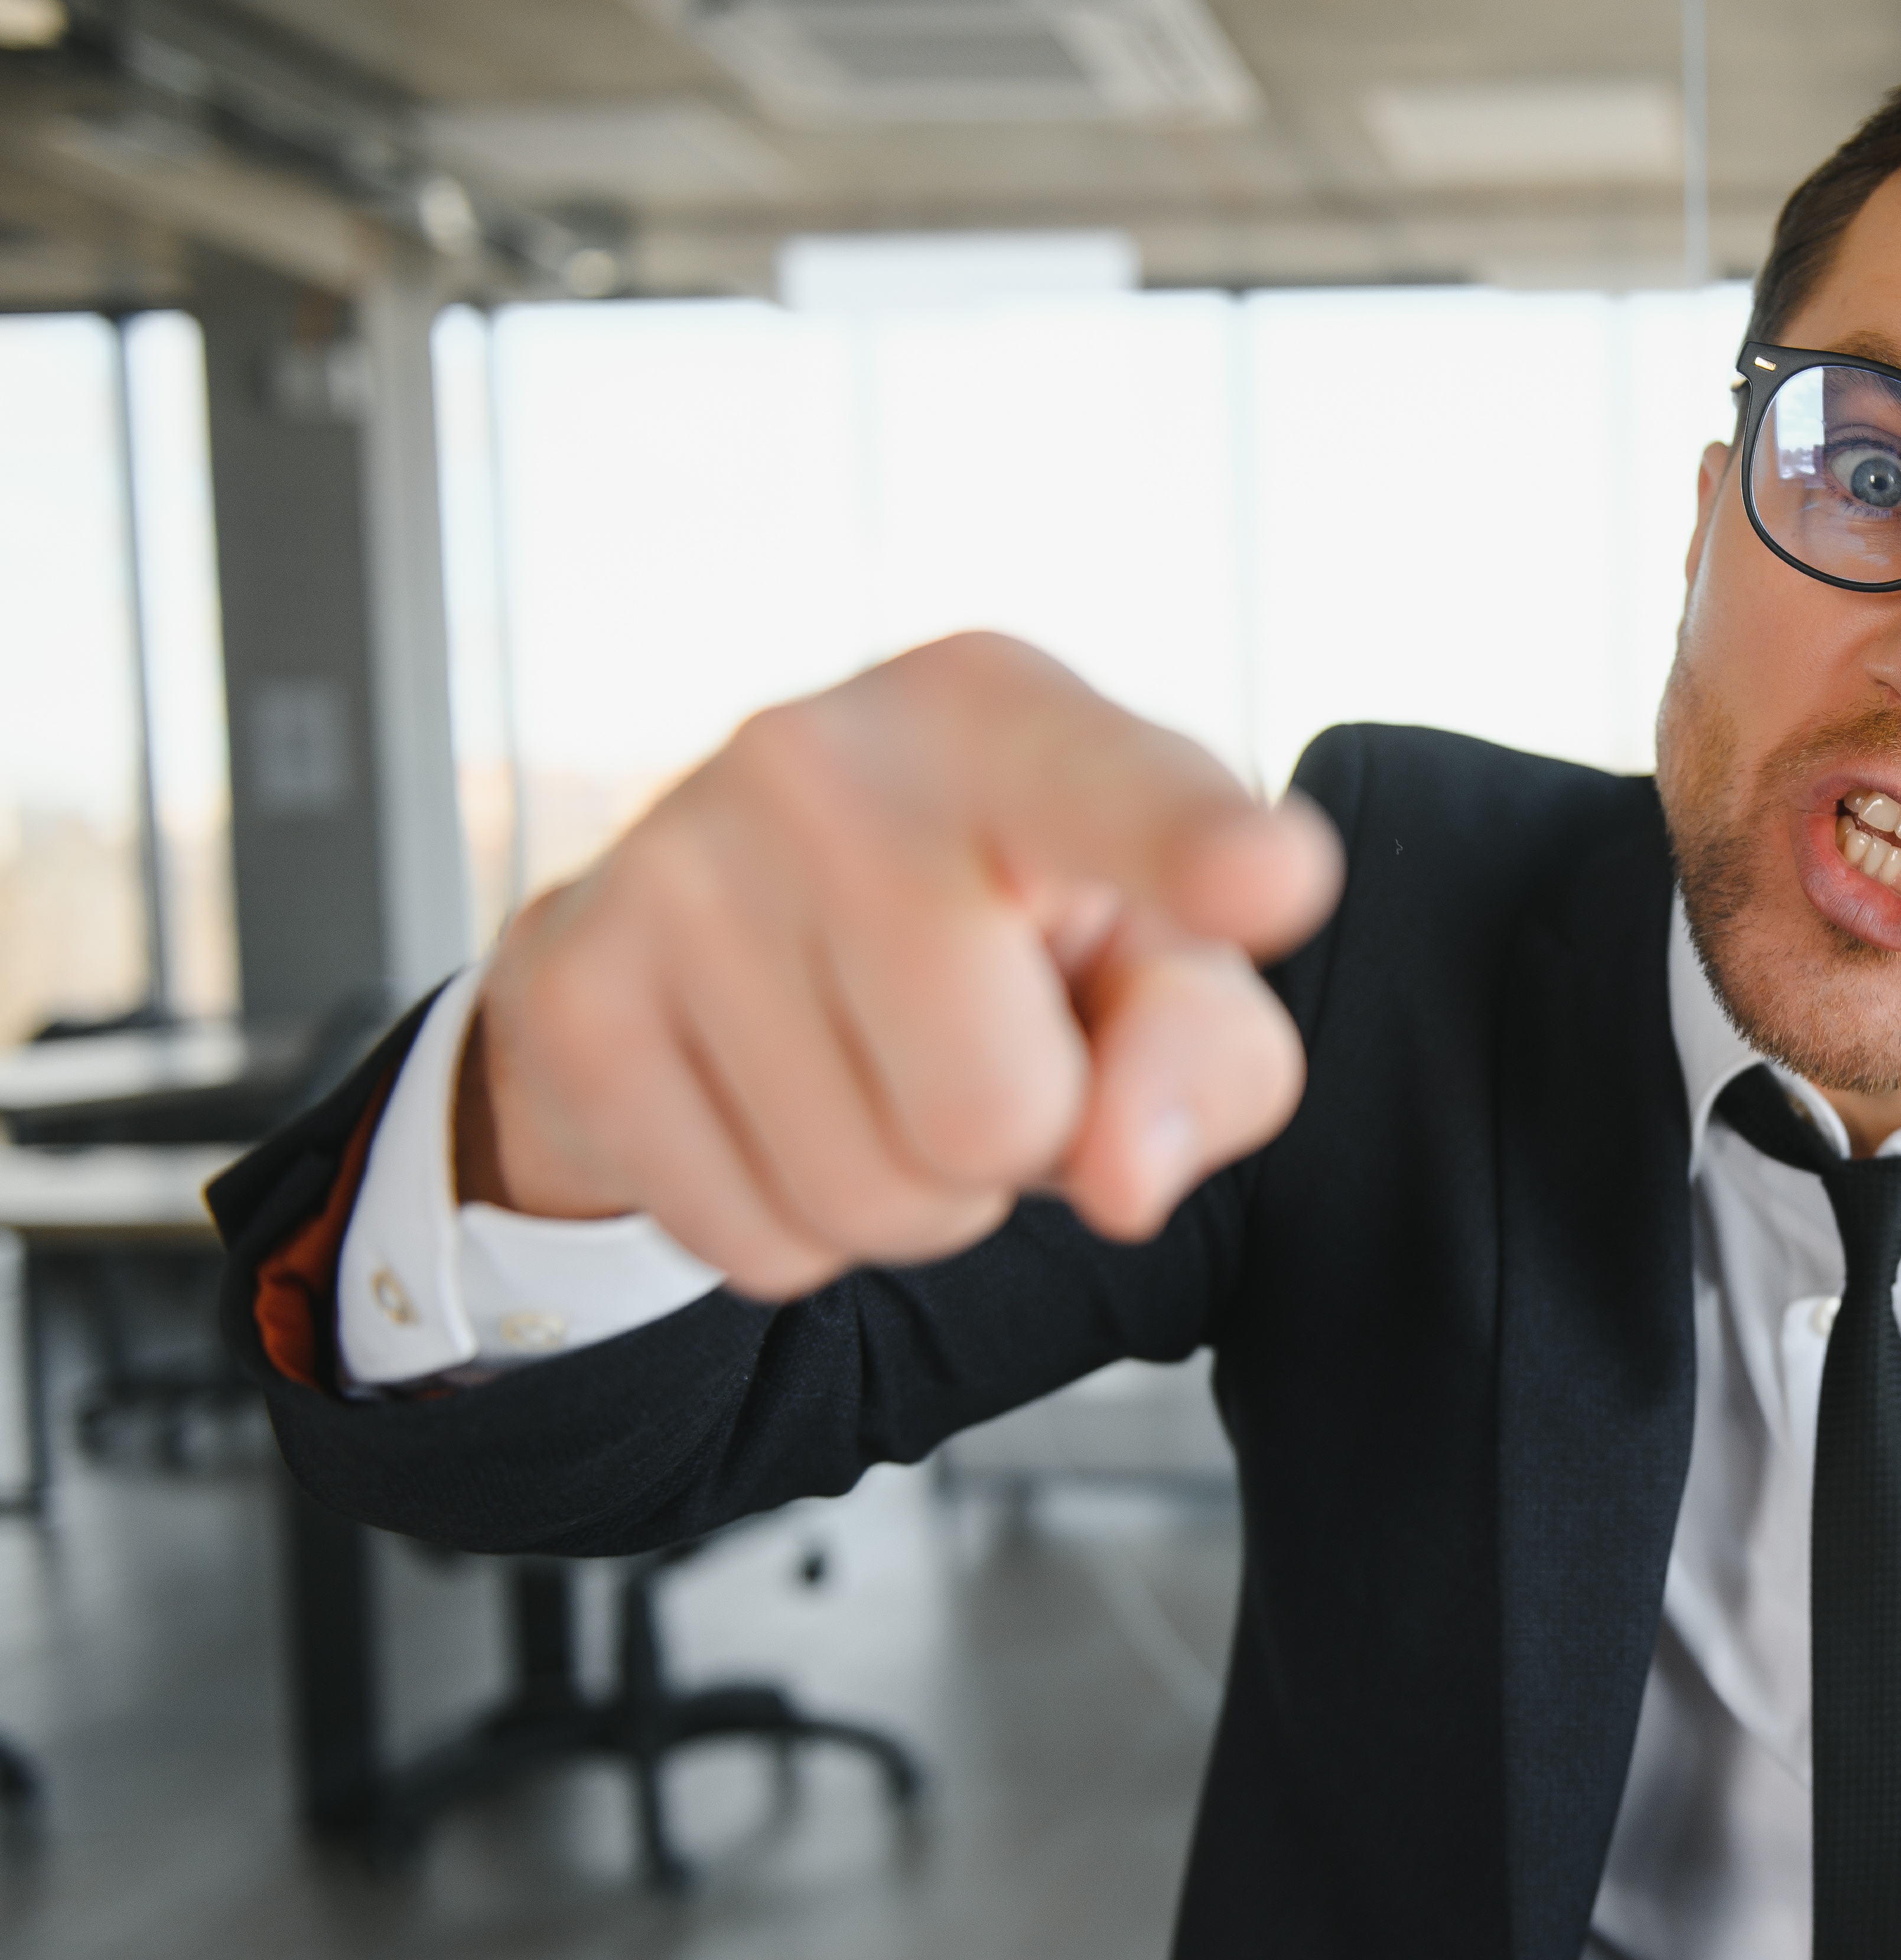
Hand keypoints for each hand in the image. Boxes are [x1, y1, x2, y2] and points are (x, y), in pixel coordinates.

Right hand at [457, 633, 1341, 1300]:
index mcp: (1008, 715)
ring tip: (874, 1073)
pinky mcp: (572, 990)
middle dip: (1017, 1147)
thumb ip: (1205, 1061)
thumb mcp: (1163, 978)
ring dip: (909, 1196)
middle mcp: (826, 758)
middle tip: (975, 1052)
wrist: (727, 922)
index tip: (1269, 880)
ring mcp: (675, 862)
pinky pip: (759, 1243)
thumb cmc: (1007, 940)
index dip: (1199, 854)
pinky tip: (774, 1102)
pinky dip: (795, 1228)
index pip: (1119, 796)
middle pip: (1002, 1115)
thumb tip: (1120, 1172)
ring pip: (875, 1199)